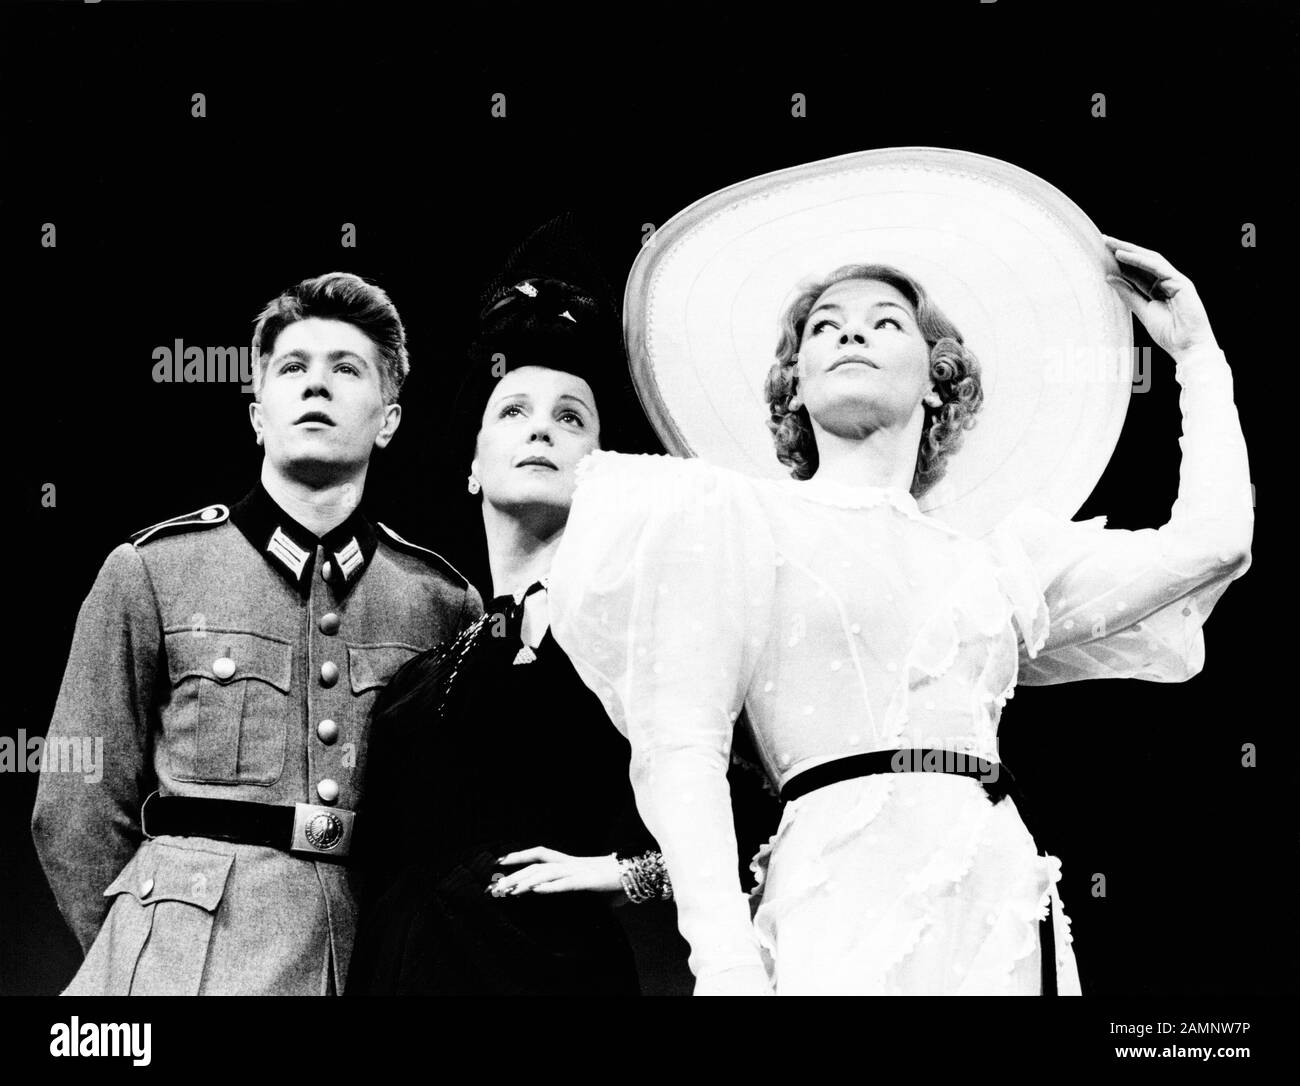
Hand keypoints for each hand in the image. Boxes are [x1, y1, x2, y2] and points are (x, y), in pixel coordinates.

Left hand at [487, 846, 621, 896]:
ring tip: (509, 890)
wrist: (637, 875)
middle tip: (496, 886)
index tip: (500, 861)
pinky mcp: (588, 881)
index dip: (520, 855)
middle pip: (537, 863)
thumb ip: (571, 886)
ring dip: (525, 881)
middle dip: (515, 873)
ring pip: (546, 872)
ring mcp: (579, 871)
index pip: (540, 854)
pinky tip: (536, 890)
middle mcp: (571, 863)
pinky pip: (565, 883)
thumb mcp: (587, 884)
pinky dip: (550, 885)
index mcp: (570, 862)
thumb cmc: (614, 882)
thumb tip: (555, 894)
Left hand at [1103, 235, 1216, 355]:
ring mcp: (1175, 280)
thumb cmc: (1169, 333)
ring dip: (1129, 250)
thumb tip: (1109, 278)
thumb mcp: (1142, 311)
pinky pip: (1157, 267)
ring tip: (1110, 244)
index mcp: (1158, 289)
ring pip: (1150, 260)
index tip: (1102, 254)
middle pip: (1143, 262)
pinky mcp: (1181, 282)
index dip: (1120, 262)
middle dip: (1124, 250)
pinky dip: (1139, 260)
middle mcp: (1166, 282)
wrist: (1188, 347)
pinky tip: (1123, 255)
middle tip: (1103, 240)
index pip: (1137, 271)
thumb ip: (1128, 294)